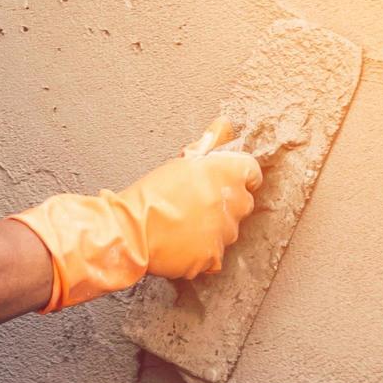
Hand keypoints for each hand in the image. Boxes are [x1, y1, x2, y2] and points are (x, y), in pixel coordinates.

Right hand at [137, 117, 262, 279]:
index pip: (252, 172)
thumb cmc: (151, 194)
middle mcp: (234, 203)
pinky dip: (200, 254)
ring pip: (227, 232)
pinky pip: (213, 257)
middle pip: (242, 204)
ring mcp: (224, 233)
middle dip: (225, 205)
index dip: (238, 177)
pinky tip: (180, 247)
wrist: (130, 231)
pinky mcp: (212, 257)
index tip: (225, 183)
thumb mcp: (182, 161)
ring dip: (212, 231)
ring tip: (182, 228)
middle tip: (195, 207)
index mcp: (228, 173)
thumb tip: (224, 124)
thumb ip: (210, 143)